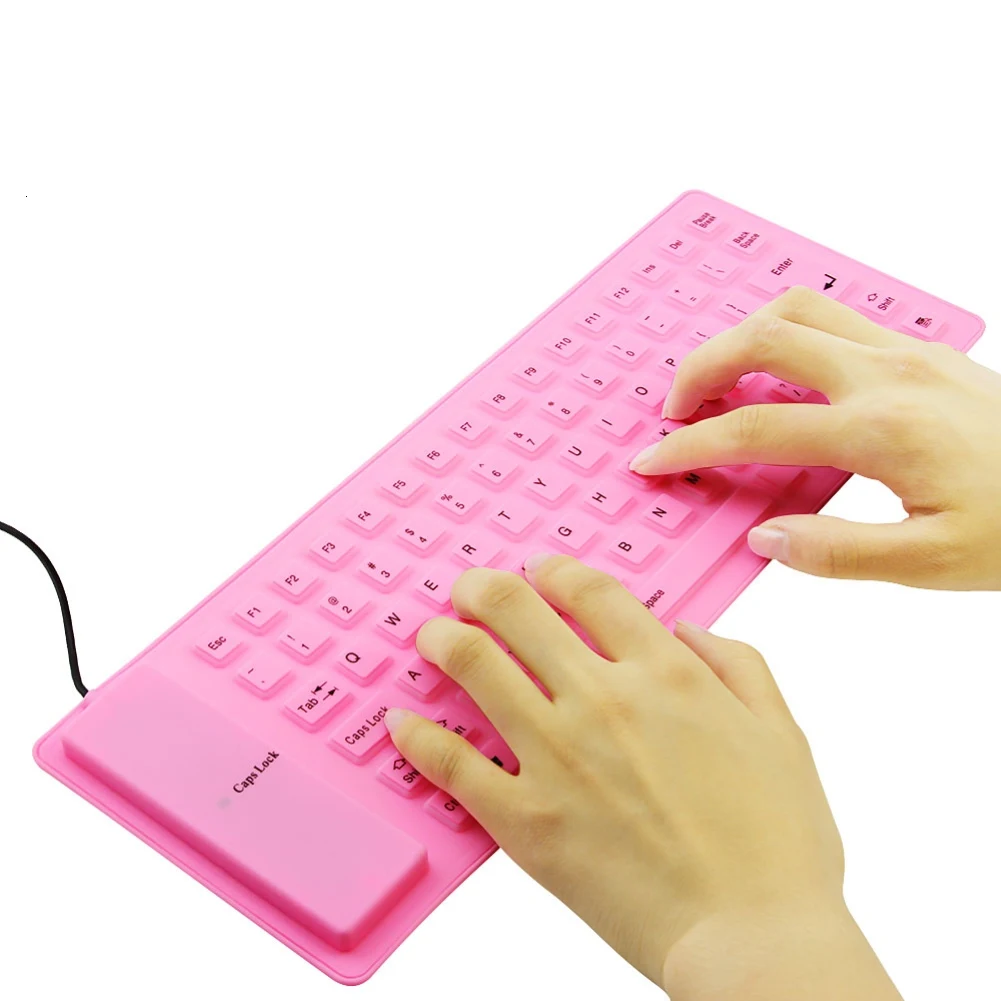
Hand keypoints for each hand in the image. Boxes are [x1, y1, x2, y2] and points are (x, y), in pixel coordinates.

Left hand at [386, 557, 900, 999]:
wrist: (753, 937)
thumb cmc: (777, 843)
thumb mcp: (782, 733)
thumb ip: (737, 665)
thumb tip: (687, 629)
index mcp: (666, 673)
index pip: (590, 592)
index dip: (555, 572)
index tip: (540, 572)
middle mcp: (604, 699)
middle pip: (517, 611)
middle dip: (483, 589)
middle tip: (469, 589)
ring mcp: (557, 757)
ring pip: (476, 667)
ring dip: (444, 640)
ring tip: (431, 636)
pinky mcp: (526, 819)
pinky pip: (453, 764)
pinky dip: (418, 737)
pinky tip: (402, 723)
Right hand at [628, 286, 1000, 588]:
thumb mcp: (933, 564)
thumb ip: (838, 552)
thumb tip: (766, 537)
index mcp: (882, 428)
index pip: (757, 426)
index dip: (692, 444)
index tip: (655, 459)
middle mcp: (889, 374)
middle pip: (766, 336)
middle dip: (702, 366)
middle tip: (674, 407)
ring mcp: (909, 353)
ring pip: (802, 309)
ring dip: (744, 335)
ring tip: (718, 378)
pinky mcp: (924, 352)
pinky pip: (838, 318)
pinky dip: (790, 331)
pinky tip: (785, 370)